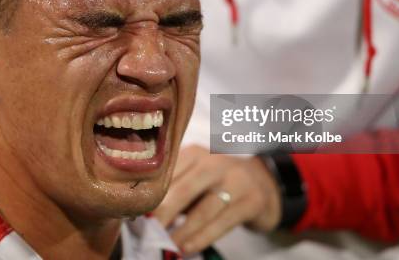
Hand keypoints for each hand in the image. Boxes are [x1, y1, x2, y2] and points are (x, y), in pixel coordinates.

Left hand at [153, 145, 280, 254]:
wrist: (264, 184)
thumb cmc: (218, 183)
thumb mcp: (196, 178)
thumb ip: (174, 189)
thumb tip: (143, 214)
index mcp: (195, 153)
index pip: (170, 173)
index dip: (152, 194)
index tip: (134, 212)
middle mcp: (215, 162)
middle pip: (185, 188)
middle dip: (164, 212)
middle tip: (148, 230)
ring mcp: (236, 179)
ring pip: (204, 208)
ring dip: (183, 230)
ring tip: (167, 245)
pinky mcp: (252, 200)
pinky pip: (224, 221)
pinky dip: (204, 236)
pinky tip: (188, 246)